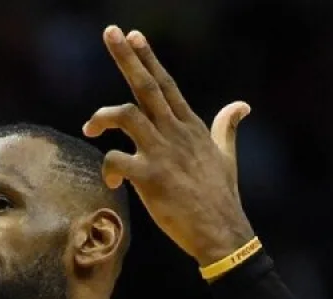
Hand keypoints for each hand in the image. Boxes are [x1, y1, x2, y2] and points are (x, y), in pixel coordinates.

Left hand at [83, 26, 255, 265]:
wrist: (222, 232)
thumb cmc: (221, 197)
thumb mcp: (226, 155)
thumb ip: (227, 127)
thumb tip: (242, 105)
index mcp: (190, 126)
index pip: (167, 84)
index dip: (149, 58)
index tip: (134, 35)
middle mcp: (175, 133)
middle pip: (147, 86)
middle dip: (127, 57)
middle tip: (109, 31)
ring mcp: (162, 153)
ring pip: (126, 115)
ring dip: (102, 115)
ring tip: (90, 126)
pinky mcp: (150, 178)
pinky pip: (116, 159)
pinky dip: (107, 166)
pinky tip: (112, 182)